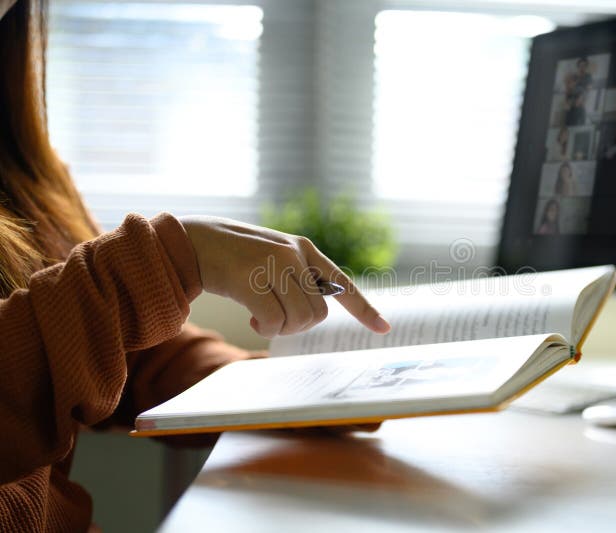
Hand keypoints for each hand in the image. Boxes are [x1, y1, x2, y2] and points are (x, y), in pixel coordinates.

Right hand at [179, 215, 390, 337]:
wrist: (193, 242)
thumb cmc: (233, 257)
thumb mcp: (272, 257)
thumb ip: (296, 276)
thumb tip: (314, 312)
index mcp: (304, 248)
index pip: (342, 283)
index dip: (365, 309)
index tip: (385, 328)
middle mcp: (294, 254)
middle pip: (318, 313)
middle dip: (299, 326)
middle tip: (275, 321)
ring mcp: (273, 264)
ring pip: (299, 319)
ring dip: (280, 329)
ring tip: (260, 317)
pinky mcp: (252, 279)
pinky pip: (273, 321)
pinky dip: (265, 328)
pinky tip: (251, 320)